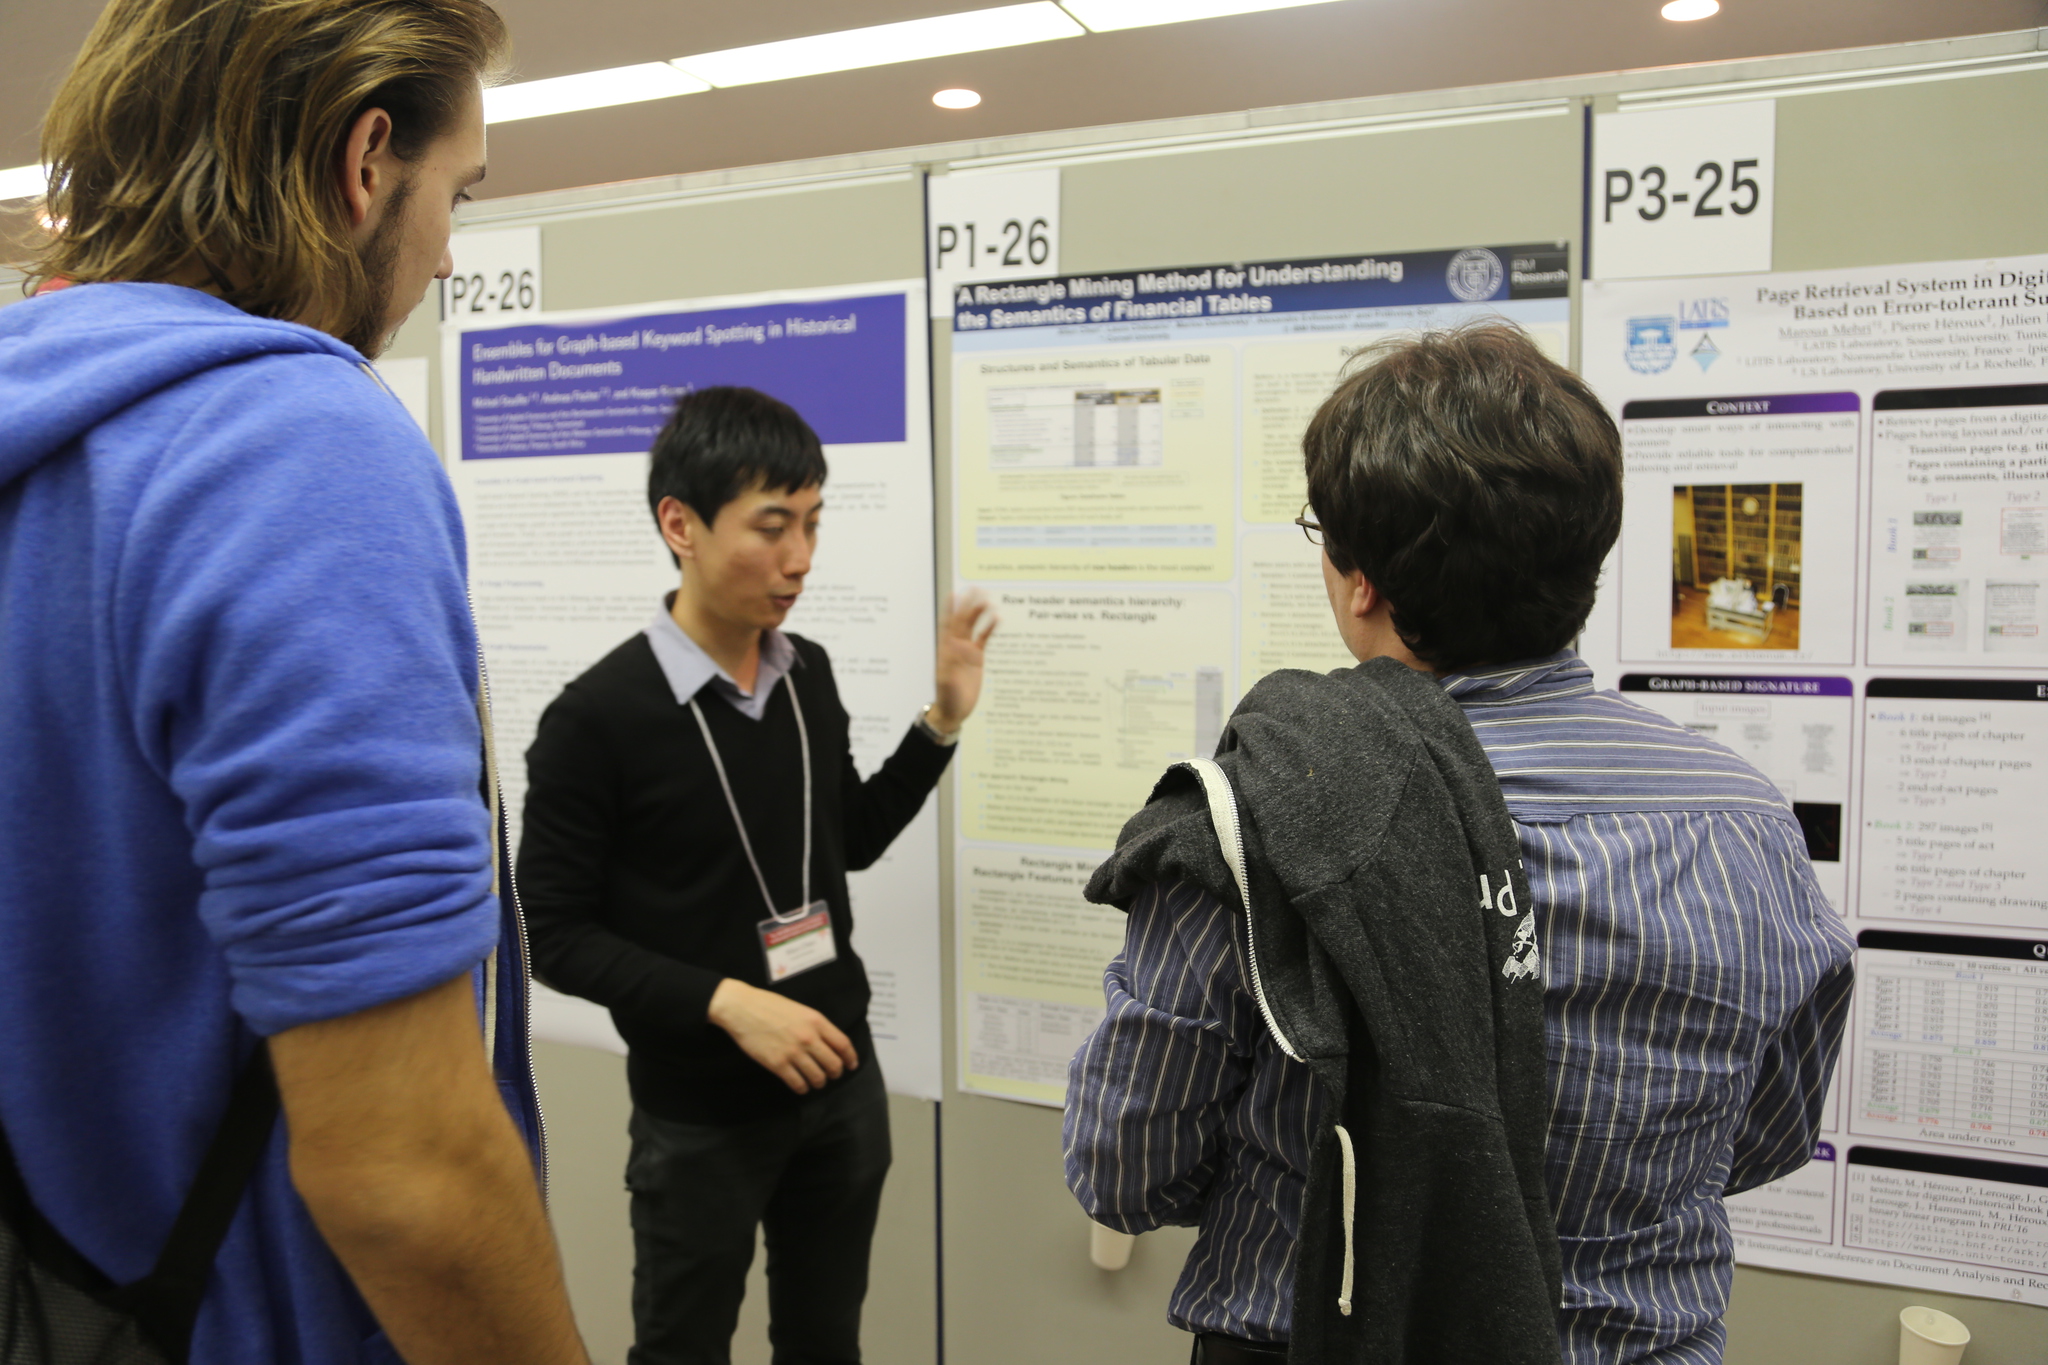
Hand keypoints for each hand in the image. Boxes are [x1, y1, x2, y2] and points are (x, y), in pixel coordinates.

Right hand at [707, 978, 858, 1093]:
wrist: (742, 1008)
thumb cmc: (770, 1005)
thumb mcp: (800, 1009)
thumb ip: (816, 1025)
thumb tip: (828, 1043)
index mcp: (816, 1021)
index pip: (843, 1045)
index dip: (850, 1058)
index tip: (851, 1065)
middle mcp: (809, 1038)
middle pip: (833, 1064)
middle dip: (835, 1073)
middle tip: (831, 1075)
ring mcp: (793, 1052)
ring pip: (817, 1077)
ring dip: (819, 1082)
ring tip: (815, 1081)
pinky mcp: (777, 1064)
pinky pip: (797, 1083)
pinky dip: (802, 1088)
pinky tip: (801, 1086)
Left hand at [929, 588, 998, 733]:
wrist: (954, 711)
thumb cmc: (947, 698)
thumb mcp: (947, 683)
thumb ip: (952, 665)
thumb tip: (957, 646)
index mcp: (945, 650)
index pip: (948, 625)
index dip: (950, 610)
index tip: (955, 594)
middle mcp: (955, 647)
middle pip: (962, 621)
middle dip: (968, 605)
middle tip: (976, 590)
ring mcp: (966, 651)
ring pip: (973, 627)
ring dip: (979, 613)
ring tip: (987, 600)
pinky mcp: (976, 658)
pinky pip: (983, 639)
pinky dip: (989, 628)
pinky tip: (997, 619)